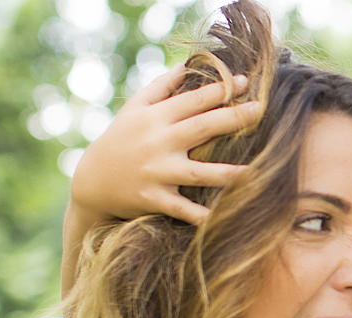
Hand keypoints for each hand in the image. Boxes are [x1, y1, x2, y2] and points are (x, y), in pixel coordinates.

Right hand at [69, 65, 261, 225]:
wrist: (90, 183)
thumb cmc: (118, 140)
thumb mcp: (133, 110)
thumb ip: (160, 87)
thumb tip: (185, 66)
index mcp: (155, 118)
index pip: (193, 100)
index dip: (220, 89)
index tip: (246, 81)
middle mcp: (158, 143)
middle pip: (202, 128)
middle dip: (232, 118)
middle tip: (260, 109)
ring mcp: (157, 172)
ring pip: (199, 173)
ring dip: (228, 173)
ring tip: (257, 170)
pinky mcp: (154, 199)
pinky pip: (183, 209)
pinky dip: (202, 215)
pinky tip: (226, 217)